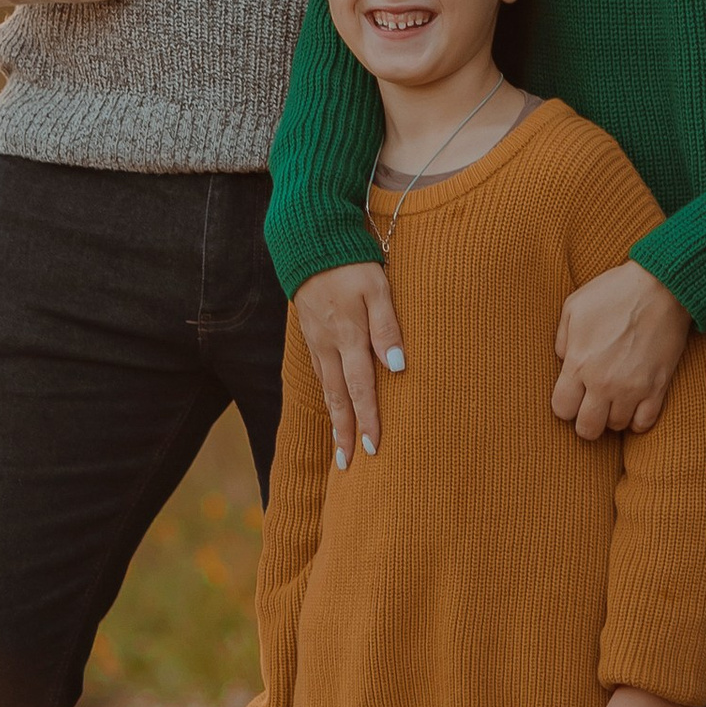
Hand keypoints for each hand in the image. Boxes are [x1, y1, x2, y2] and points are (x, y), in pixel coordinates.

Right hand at [294, 260, 404, 461]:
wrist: (308, 239)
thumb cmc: (352, 261)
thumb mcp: (377, 287)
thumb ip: (387, 326)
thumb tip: (397, 367)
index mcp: (348, 335)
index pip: (361, 388)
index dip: (368, 420)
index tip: (373, 450)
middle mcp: (328, 345)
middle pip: (339, 398)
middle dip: (345, 433)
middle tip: (348, 467)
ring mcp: (316, 341)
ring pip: (326, 389)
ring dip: (334, 421)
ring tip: (339, 449)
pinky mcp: (310, 334)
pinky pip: (319, 374)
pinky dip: (327, 397)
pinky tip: (332, 408)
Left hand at [552, 261, 692, 441]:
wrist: (661, 286)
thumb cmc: (615, 292)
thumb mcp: (574, 306)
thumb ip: (562, 339)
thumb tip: (563, 362)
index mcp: (579, 363)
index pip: (562, 410)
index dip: (565, 405)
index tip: (573, 395)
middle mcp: (604, 382)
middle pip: (587, 429)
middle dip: (585, 420)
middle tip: (592, 405)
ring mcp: (632, 388)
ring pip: (615, 427)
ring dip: (613, 415)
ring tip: (615, 397)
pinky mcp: (657, 388)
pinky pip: (644, 423)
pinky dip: (638, 419)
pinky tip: (634, 404)